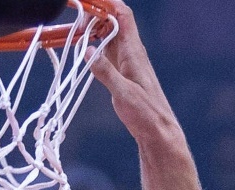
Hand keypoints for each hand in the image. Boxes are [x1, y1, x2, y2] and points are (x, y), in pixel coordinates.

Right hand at [87, 2, 176, 146]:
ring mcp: (127, 60)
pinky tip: (85, 49)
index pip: (123, 14)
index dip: (107, 2)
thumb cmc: (146, 114)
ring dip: (94, 28)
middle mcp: (131, 51)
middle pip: (113, 19)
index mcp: (134, 52)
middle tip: (76, 22)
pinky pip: (108, 48)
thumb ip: (105, 72)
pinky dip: (95, 43)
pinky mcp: (122, 70)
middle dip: (95, 14)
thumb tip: (88, 50)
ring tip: (77, 34)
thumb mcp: (123, 94)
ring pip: (110, 33)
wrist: (157, 130)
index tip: (88, 2)